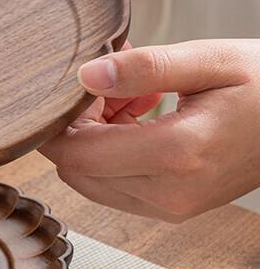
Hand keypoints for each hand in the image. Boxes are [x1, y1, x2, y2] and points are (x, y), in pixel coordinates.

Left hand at [40, 39, 259, 220]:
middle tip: (109, 87)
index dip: (60, 121)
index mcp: (177, 154)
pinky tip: (141, 118)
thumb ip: (144, 68)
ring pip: (91, 180)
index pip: (76, 154)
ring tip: (132, 98)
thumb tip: (85, 76)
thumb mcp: (209, 60)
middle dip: (77, 127)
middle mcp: (170, 193)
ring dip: (95, 139)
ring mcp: (172, 207)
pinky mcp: (173, 208)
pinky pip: (115, 186)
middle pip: (77, 170)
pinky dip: (113, 153)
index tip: (78, 86)